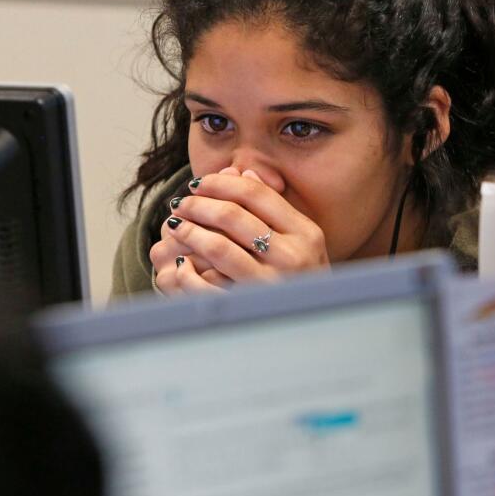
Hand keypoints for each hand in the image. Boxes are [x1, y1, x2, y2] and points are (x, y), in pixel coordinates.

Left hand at [154, 168, 329, 293]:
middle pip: (233, 216)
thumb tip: (243, 172)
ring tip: (176, 226)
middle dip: (199, 205)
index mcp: (305, 233)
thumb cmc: (304, 277)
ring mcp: (271, 285)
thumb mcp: (301, 239)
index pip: (256, 194)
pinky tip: (182, 264)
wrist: (318, 323)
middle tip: (181, 203)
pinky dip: (189, 274)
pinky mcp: (251, 308)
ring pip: (219, 247)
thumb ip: (273, 207)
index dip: (221, 183)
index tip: (199, 184)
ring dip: (190, 232)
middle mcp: (292, 257)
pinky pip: (209, 287)